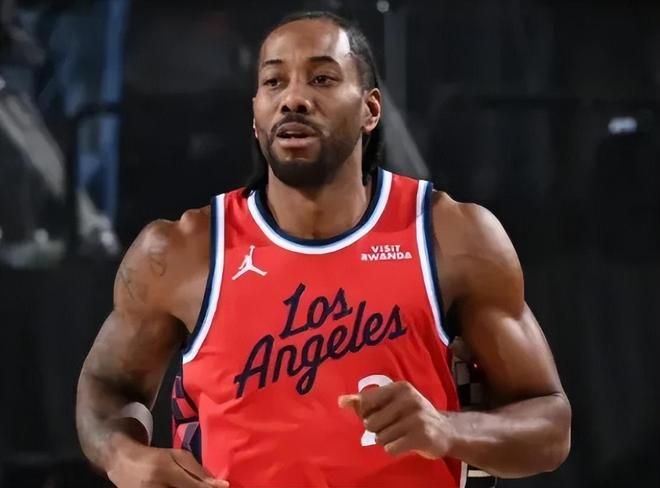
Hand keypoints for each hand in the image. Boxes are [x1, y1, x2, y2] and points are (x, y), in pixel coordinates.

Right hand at [107, 436, 228, 487]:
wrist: (123, 462)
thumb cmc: (155, 457)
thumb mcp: (177, 456)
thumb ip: (198, 470)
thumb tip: (220, 485)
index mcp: (165, 469)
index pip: (192, 485)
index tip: (224, 487)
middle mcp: (155, 486)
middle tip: (211, 487)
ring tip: (195, 486)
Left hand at [338, 381, 454, 458]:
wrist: (445, 431)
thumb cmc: (411, 415)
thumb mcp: (391, 403)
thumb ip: (365, 402)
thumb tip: (341, 401)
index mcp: (399, 387)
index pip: (366, 402)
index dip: (367, 414)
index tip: (379, 416)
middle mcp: (408, 399)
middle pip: (371, 423)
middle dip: (378, 430)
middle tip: (394, 427)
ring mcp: (416, 417)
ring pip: (380, 437)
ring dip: (387, 440)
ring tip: (401, 435)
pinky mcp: (421, 436)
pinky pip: (391, 448)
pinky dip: (394, 449)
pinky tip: (405, 443)